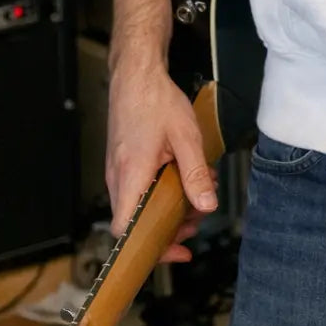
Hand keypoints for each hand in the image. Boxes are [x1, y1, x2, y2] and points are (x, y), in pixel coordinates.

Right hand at [106, 62, 217, 262]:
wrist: (135, 75)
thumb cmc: (156, 101)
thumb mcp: (185, 137)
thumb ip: (196, 174)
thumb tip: (207, 205)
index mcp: (130, 176)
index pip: (126, 230)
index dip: (148, 247)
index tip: (176, 250)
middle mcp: (117, 178)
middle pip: (135, 223)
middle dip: (168, 228)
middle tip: (196, 222)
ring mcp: (117, 171)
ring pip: (138, 206)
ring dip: (167, 209)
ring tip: (196, 198)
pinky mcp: (122, 163)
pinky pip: (138, 190)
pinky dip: (160, 193)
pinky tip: (182, 179)